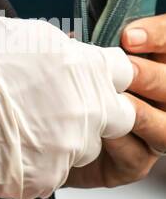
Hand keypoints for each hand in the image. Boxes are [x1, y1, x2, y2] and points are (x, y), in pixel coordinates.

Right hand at [0, 16, 134, 198]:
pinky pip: (58, 168)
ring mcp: (72, 146)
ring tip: (26, 127)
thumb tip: (69, 48)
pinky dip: (40, 160)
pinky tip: (12, 146)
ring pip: (87, 145)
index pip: (120, 72)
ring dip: (67, 138)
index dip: (104, 76)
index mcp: (81, 67)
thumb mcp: (14, 34)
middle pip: (115, 115)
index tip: (88, 79)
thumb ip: (55, 44)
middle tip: (61, 108)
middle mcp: (86, 108)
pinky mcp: (54, 177)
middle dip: (96, 112)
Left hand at [64, 16, 165, 188]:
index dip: (158, 36)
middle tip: (125, 69)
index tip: (128, 36)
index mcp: (152, 66)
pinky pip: (138, 155)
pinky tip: (102, 129)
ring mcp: (152, 135)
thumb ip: (87, 49)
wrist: (44, 137)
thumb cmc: (66, 89)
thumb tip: (77, 33)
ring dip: (142, 112)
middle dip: (150, 76)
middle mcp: (160, 102)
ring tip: (117, 100)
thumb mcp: (76, 62)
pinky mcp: (135, 164)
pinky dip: (121, 141)